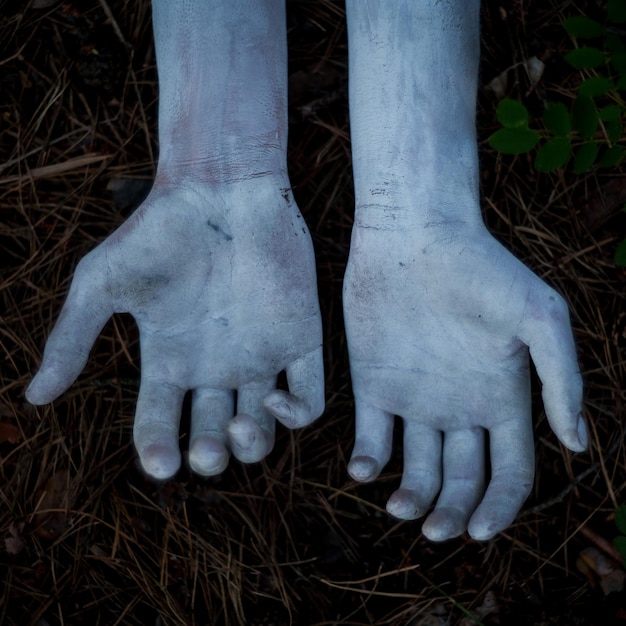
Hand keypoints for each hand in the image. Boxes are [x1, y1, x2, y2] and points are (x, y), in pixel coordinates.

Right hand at [26, 179, 323, 478]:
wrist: (219, 189)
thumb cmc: (157, 231)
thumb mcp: (102, 285)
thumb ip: (72, 339)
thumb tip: (32, 398)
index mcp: (170, 358)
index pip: (162, 422)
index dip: (158, 450)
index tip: (160, 464)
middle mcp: (216, 365)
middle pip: (216, 434)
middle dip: (211, 456)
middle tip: (205, 452)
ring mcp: (260, 355)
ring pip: (263, 428)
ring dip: (252, 447)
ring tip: (236, 429)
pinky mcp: (299, 339)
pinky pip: (309, 397)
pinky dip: (297, 416)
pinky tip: (273, 401)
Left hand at [343, 221, 584, 540]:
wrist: (415, 236)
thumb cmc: (482, 270)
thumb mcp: (538, 319)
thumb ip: (560, 380)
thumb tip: (577, 446)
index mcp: (503, 399)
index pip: (509, 473)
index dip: (499, 508)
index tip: (478, 532)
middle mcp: (460, 407)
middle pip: (462, 481)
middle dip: (452, 513)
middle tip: (434, 530)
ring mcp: (416, 398)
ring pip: (416, 469)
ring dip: (410, 498)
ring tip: (398, 507)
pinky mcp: (374, 385)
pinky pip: (372, 437)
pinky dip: (367, 462)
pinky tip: (364, 469)